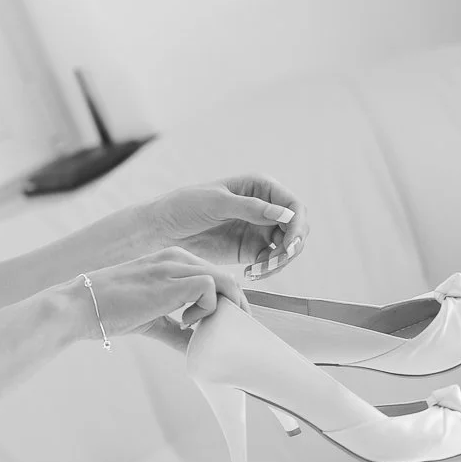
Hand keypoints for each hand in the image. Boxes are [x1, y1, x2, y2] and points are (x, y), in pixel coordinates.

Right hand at [75, 247, 251, 352]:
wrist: (80, 306)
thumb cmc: (109, 310)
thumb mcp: (152, 320)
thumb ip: (177, 332)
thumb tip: (198, 350)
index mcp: (171, 261)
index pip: (215, 276)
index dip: (226, 303)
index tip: (221, 326)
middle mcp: (176, 258)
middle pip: (226, 278)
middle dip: (234, 308)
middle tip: (225, 332)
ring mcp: (174, 266)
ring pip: (225, 280)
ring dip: (225, 309)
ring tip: (205, 328)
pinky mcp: (171, 280)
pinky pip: (211, 288)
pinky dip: (207, 309)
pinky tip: (186, 321)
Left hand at [147, 173, 310, 282]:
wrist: (163, 229)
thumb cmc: (185, 205)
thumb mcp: (217, 203)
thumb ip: (251, 208)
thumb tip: (286, 213)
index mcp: (260, 187)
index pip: (293, 205)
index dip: (297, 224)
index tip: (289, 243)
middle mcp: (265, 207)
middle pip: (296, 228)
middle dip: (292, 246)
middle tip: (276, 261)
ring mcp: (259, 229)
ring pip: (287, 247)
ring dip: (281, 261)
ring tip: (260, 271)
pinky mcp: (251, 250)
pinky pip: (271, 261)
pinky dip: (268, 270)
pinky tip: (252, 274)